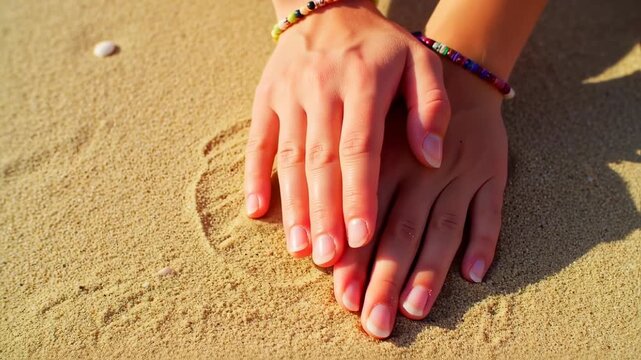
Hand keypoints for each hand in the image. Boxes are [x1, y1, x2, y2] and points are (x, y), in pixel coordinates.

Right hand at [244, 0, 449, 266]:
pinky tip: (256, 211)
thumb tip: (431, 159)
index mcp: (363, 82)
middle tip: (329, 258)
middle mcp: (321, 89)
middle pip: (321, 160)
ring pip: (288, 157)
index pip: (359, 147)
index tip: (362, 237)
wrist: (328, 8)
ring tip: (301, 248)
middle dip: (325, 212)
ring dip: (293, 205)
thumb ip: (432, 107)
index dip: (359, 194)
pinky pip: (257, 141)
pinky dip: (254, 177)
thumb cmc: (381, 45)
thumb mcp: (420, 61)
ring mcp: (288, 94)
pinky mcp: (265, 98)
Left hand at [332, 62, 507, 337]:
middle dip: (386, 280)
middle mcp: (422, 170)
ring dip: (430, 272)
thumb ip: (349, 181)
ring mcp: (461, 173)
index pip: (368, 218)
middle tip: (374, 322)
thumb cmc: (400, 119)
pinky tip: (475, 274)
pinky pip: (492, 212)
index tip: (343, 297)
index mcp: (386, 161)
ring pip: (444, 228)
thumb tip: (324, 238)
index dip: (355, 260)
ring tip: (413, 310)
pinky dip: (485, 242)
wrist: (454, 78)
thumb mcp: (371, 134)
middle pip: (403, 232)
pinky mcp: (493, 173)